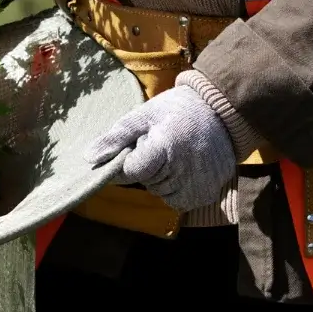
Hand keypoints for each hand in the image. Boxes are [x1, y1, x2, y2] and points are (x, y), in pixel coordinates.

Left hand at [85, 85, 236, 212]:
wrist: (223, 111)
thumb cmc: (178, 109)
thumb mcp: (144, 114)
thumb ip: (116, 137)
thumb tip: (89, 158)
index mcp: (164, 147)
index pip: (131, 171)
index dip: (129, 161)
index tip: (138, 148)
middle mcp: (182, 171)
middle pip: (147, 182)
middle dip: (148, 167)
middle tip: (163, 145)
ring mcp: (198, 185)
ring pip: (162, 194)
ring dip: (162, 179)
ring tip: (176, 155)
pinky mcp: (209, 193)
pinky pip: (181, 201)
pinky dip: (178, 188)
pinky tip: (186, 168)